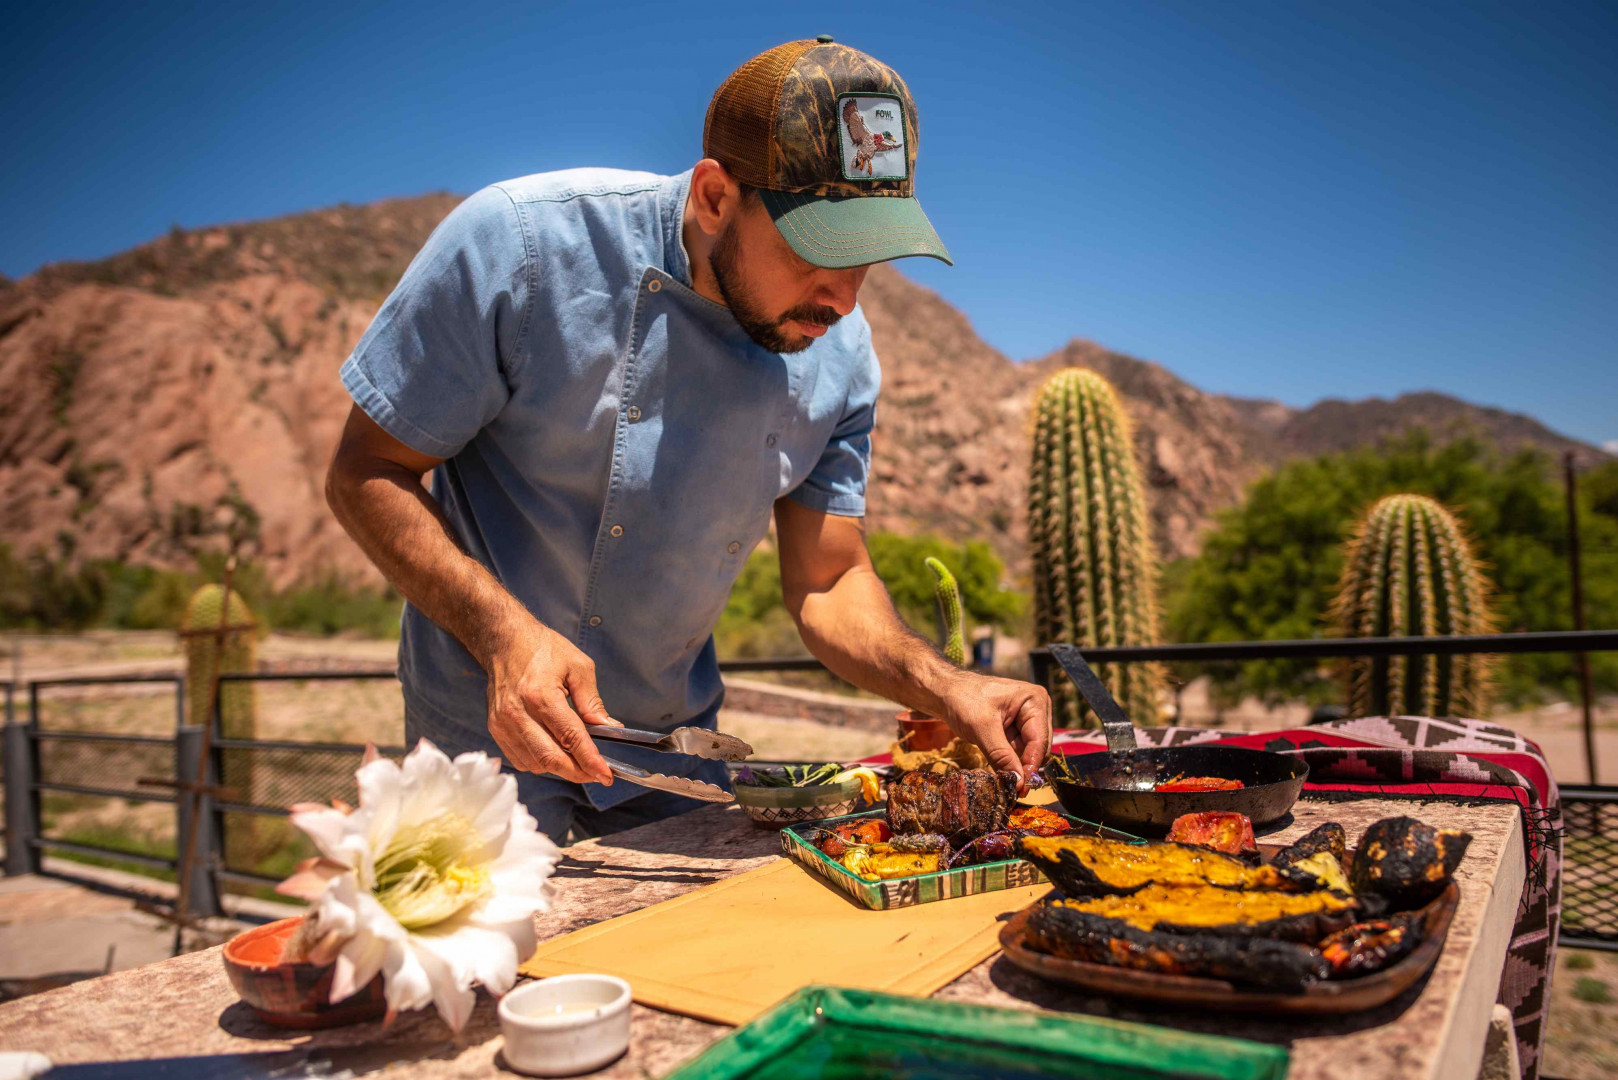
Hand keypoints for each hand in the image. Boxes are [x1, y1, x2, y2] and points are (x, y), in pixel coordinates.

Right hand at [483, 617, 619, 784]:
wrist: (505, 641)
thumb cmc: (543, 649)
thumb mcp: (578, 666)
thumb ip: (592, 701)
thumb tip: (609, 728)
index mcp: (540, 695)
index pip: (570, 737)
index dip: (590, 760)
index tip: (606, 775)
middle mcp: (518, 713)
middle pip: (551, 758)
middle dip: (577, 772)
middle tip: (597, 774)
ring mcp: (503, 724)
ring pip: (535, 763)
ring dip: (560, 768)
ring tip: (578, 761)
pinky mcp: (495, 729)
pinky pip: (521, 759)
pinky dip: (541, 762)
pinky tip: (555, 752)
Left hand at [932, 671, 1051, 791]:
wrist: (944, 692)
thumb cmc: (963, 700)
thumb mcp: (981, 728)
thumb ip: (1001, 755)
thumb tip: (1018, 782)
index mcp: (1034, 700)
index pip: (1039, 740)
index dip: (1031, 765)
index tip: (1022, 788)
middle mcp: (1036, 709)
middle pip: (1038, 747)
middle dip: (1024, 767)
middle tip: (1011, 788)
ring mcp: (1026, 719)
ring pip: (1028, 752)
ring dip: (1015, 765)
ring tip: (1003, 780)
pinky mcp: (1015, 729)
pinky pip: (1017, 750)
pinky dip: (1008, 761)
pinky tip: (999, 769)